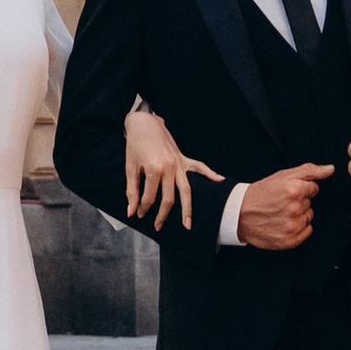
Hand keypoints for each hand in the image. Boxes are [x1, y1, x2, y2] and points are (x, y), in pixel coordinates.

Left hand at [124, 104, 222, 232]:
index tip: (138, 214)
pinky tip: (220, 180)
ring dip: (187, 209)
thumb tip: (131, 211)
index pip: (150, 197)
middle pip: (170, 199)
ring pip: (186, 190)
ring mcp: (179, 163)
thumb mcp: (130, 168)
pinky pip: (199, 167)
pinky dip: (210, 174)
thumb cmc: (135, 145)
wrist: (144, 122)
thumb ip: (132, 191)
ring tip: (188, 224)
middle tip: (157, 227)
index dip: (143, 208)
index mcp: (154, 170)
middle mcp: (170, 168)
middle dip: (163, 215)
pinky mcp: (183, 158)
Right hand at [237, 161, 329, 249]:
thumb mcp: (283, 175)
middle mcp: (294, 209)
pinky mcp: (289, 241)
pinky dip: (299, 228)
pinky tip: (284, 223)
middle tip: (281, 202)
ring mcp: (292, 226)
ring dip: (299, 215)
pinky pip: (307, 231)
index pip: (313, 188)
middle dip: (299, 201)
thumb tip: (331, 169)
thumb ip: (310, 170)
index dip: (301, 188)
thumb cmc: (262, 192)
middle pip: (310, 203)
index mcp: (293, 190)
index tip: (288, 191)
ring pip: (309, 217)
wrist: (240, 213)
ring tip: (281, 213)